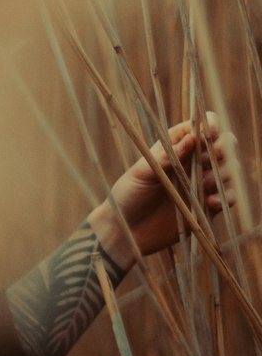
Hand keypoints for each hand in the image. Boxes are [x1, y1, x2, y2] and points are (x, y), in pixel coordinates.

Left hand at [88, 113, 237, 273]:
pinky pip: (227, 198)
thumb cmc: (128, 194)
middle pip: (223, 145)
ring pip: (228, 170)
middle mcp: (192, 161)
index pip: (201, 125)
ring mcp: (202, 183)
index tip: (209, 132)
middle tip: (207, 161)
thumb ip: (166, 156)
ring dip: (222, 174)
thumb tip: (191, 138)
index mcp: (176, 145)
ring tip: (204, 184)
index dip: (209, 125)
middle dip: (221, 149)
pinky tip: (210, 202)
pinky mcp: (207, 206)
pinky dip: (225, 198)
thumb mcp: (142, 172)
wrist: (127, 230)